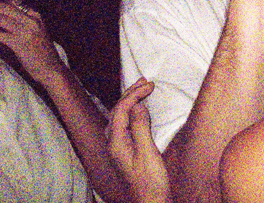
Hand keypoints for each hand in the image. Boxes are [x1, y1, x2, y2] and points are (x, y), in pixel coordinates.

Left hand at [0, 0, 63, 84]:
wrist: (50, 68)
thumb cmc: (40, 51)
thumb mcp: (34, 32)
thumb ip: (21, 22)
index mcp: (35, 15)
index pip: (13, 1)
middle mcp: (31, 20)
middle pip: (5, 8)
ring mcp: (27, 31)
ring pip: (1, 19)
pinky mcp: (20, 43)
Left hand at [107, 78, 170, 202]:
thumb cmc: (150, 181)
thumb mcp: (148, 152)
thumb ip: (140, 127)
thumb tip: (138, 106)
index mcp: (116, 143)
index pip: (121, 110)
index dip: (134, 95)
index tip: (150, 85)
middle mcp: (113, 144)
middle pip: (117, 112)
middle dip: (130, 94)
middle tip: (146, 82)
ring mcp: (118, 148)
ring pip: (119, 117)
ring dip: (130, 101)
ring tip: (142, 89)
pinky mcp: (125, 151)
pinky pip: (123, 124)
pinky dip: (131, 112)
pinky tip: (138, 110)